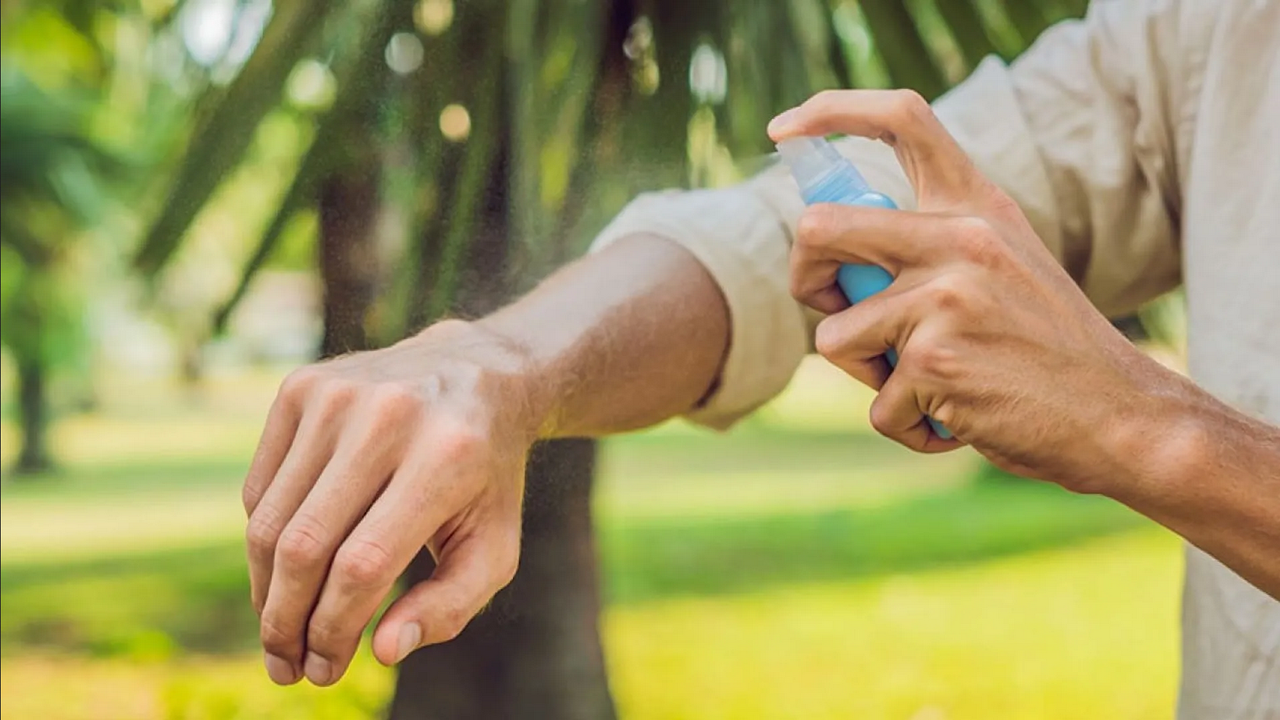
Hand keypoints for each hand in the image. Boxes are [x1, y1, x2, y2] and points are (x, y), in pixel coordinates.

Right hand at [243, 319, 540, 685]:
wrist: (474, 373)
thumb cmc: (485, 478)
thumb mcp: (494, 544)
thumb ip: (451, 605)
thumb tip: (384, 651)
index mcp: (445, 457)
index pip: (364, 565)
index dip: (334, 630)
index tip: (324, 672)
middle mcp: (388, 417)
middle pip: (306, 546)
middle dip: (286, 622)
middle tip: (287, 667)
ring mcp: (337, 395)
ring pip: (271, 522)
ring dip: (266, 592)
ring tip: (279, 632)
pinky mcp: (300, 388)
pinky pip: (261, 489)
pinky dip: (266, 541)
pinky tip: (287, 570)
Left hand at [768, 90, 1179, 489]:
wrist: (1119, 415)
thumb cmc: (1048, 349)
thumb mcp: (1004, 266)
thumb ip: (933, 247)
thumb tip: (829, 254)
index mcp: (977, 206)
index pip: (901, 118)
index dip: (829, 112)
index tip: (784, 131)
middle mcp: (960, 238)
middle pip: (819, 230)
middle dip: (804, 280)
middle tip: (835, 308)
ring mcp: (944, 298)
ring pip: (835, 337)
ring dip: (868, 375)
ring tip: (929, 385)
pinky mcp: (934, 362)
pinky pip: (877, 406)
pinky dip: (908, 426)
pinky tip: (959, 420)